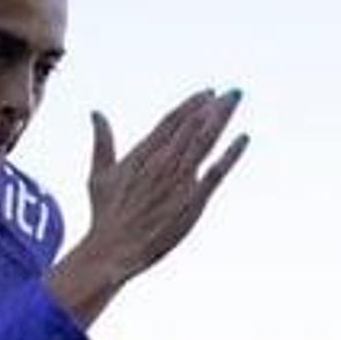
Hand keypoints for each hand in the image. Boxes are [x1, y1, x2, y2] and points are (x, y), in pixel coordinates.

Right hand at [51, 89, 247, 315]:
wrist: (114, 247)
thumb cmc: (106, 214)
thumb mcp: (100, 174)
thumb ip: (102, 141)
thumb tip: (96, 113)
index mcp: (143, 152)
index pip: (172, 121)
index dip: (191, 104)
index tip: (207, 92)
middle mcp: (164, 161)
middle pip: (193, 125)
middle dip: (214, 106)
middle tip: (233, 92)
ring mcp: (180, 180)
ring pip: (206, 141)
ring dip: (223, 119)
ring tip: (236, 101)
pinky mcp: (193, 199)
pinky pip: (217, 171)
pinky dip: (231, 154)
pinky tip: (243, 138)